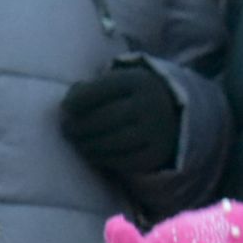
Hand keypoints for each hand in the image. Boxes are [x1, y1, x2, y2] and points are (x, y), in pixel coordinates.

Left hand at [61, 58, 182, 183]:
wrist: (177, 113)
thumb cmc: (135, 95)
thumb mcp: (121, 82)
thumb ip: (95, 87)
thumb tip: (69, 101)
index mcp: (139, 81)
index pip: (100, 90)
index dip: (77, 100)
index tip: (65, 107)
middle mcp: (150, 105)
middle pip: (103, 119)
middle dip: (79, 126)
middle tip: (66, 129)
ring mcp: (155, 132)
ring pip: (111, 142)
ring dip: (87, 145)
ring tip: (77, 143)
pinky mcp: (156, 154)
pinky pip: (122, 161)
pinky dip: (103, 159)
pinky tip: (92, 154)